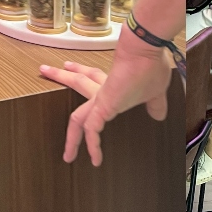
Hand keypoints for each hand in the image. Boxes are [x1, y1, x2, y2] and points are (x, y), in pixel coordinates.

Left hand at [39, 39, 172, 165]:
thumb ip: (155, 104)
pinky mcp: (102, 107)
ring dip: (70, 136)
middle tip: (51, 72)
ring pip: (77, 117)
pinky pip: (91, 129)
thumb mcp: (156, 91)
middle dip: (64, 77)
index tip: (73, 69)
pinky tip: (95, 159)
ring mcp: (100, 99)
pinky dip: (92, 145)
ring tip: (67, 153)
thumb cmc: (150, 66)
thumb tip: (159, 115)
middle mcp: (103, 89)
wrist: (145, 52)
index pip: (95, 78)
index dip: (84, 73)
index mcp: (113, 83)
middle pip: (78, 83)